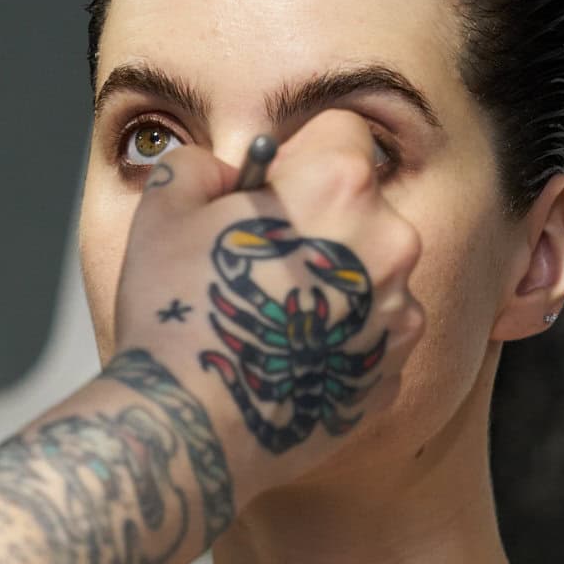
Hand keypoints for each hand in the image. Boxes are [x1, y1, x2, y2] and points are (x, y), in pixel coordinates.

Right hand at [109, 107, 423, 508]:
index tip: (268, 194)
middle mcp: (391, 245)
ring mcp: (400, 316)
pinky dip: (340, 343)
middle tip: (264, 263)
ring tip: (274, 319)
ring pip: (371, 276)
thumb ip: (201, 163)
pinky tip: (290, 359)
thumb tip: (226, 172)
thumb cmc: (177, 314)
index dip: (298, 158)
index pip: (341, 132)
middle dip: (321, 224)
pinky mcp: (393, 374)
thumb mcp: (164, 206)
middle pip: (363, 208)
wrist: (193, 430)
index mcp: (341, 184)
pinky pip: (372, 338)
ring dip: (333, 286)